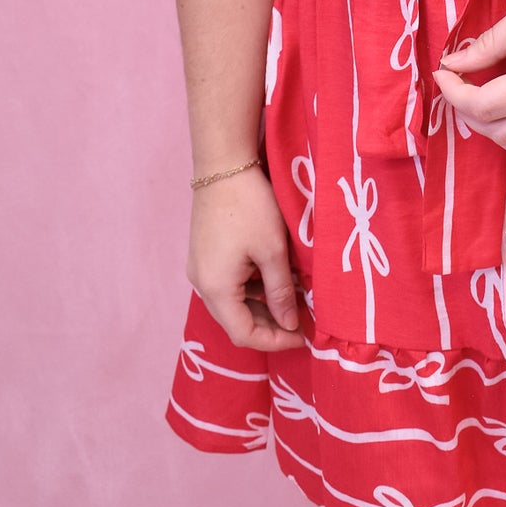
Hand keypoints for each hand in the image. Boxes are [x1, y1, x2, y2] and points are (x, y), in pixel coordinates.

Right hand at [188, 166, 305, 351]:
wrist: (223, 165)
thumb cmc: (250, 207)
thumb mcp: (273, 250)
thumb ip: (281, 292)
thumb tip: (290, 323)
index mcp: (215, 289)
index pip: (244, 334)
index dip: (275, 341)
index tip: (304, 336)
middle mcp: (202, 285)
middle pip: (236, 321)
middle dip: (271, 325)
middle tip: (304, 320)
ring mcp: (201, 269)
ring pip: (234, 303)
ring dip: (263, 306)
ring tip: (295, 299)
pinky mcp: (206, 255)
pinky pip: (229, 284)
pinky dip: (253, 288)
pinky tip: (276, 280)